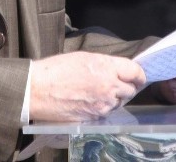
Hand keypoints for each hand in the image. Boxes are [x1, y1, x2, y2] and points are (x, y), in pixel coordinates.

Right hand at [30, 52, 145, 120]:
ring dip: (114, 98)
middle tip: (115, 83)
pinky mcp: (95, 117)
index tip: (137, 76)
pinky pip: (107, 112)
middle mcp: (109, 86)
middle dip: (126, 86)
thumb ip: (105, 64)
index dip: (138, 74)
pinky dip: (102, 107)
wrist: (37, 90)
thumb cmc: (55, 70)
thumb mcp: (83, 57)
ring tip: (97, 92)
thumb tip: (118, 70)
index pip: (135, 71)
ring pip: (119, 102)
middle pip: (131, 90)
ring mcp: (103, 104)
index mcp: (106, 67)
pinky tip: (89, 101)